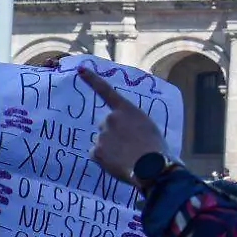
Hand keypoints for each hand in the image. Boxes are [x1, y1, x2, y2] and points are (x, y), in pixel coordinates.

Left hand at [79, 66, 168, 185]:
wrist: (152, 167)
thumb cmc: (157, 149)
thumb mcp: (148, 127)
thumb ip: (131, 124)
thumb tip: (124, 134)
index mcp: (126, 109)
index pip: (106, 91)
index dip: (92, 79)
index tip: (79, 69)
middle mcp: (110, 118)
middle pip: (106, 125)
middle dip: (115, 134)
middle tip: (131, 146)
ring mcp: (102, 134)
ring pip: (102, 141)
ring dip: (111, 149)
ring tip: (128, 157)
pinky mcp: (96, 151)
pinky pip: (97, 155)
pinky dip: (105, 161)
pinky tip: (118, 164)